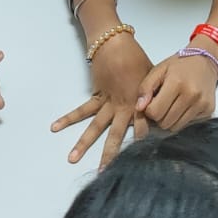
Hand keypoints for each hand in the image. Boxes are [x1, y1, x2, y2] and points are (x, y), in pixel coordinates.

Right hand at [50, 29, 152, 166]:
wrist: (117, 44)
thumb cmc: (138, 59)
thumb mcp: (153, 78)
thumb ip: (155, 96)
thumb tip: (162, 109)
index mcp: (138, 104)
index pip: (143, 128)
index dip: (144, 142)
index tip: (143, 159)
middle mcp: (122, 108)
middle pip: (116, 135)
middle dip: (110, 154)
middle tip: (103, 173)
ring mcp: (107, 103)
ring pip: (94, 127)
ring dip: (83, 143)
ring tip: (71, 158)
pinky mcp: (96, 96)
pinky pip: (82, 109)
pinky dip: (68, 117)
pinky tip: (55, 126)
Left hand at [137, 49, 217, 132]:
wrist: (205, 61)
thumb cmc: (180, 65)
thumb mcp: (159, 69)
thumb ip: (146, 87)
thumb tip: (139, 108)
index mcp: (176, 83)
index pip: (155, 112)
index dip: (149, 109)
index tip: (152, 102)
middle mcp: (191, 95)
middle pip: (165, 123)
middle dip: (159, 116)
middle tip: (162, 104)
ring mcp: (201, 104)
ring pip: (175, 127)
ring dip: (170, 120)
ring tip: (171, 105)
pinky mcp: (208, 110)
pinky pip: (187, 124)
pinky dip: (182, 119)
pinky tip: (183, 105)